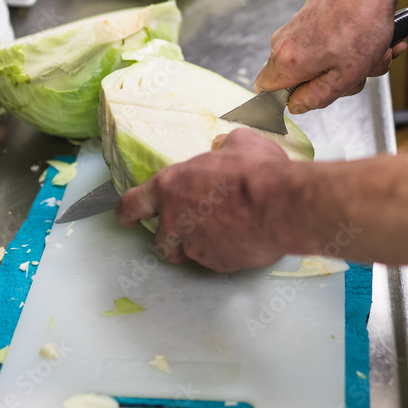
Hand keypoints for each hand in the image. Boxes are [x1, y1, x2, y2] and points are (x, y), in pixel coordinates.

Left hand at [115, 129, 301, 272]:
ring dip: (193, 248)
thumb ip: (223, 147)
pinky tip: (240, 242)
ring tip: (212, 237)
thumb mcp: (238, 143)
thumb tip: (223, 147)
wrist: (280, 205)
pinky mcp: (220, 264)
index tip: (127, 216)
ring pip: (185, 255)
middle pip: (157, 241)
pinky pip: (215, 261)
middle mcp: (176, 221)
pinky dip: (223, 253)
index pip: (132, 205)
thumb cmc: (255, 170)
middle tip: (182, 230)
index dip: (127, 212)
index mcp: (171, 187)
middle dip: (167, 238)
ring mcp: (197, 247)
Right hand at [255, 0, 407, 113]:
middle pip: (300, 79)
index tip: (311, 98)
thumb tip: (298, 106)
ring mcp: (297, 26)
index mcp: (285, 60)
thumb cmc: (362, 21)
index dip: (285, 101)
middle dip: (334, 82)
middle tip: (360, 73)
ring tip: (375, 52)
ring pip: (320, 62)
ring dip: (351, 63)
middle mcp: (284, 41)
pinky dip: (352, 46)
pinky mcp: (312, 16)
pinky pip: (329, 43)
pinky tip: (374, 40)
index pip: (264, 92)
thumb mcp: (345, 76)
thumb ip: (316, 98)